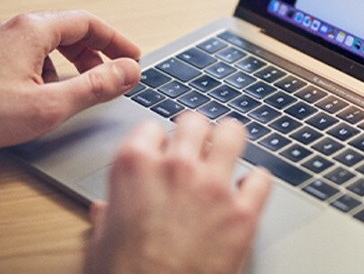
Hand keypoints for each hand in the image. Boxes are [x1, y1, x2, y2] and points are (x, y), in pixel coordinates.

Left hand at [0, 10, 141, 168]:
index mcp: (33, 29)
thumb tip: (128, 72)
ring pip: (44, 43)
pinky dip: (44, 68)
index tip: (132, 57)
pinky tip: (39, 95)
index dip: (116, 41)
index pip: (88, 23)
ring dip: (69, 62)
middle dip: (94, 53)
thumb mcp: (49, 104)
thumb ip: (95, 87)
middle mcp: (13, 26)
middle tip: (110, 74)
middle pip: (67, 30)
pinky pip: (24, 53)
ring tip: (76, 88)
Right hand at [84, 112, 271, 273]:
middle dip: (196, 133)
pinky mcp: (244, 213)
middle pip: (193, 121)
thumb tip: (105, 211)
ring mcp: (213, 186)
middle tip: (197, 147)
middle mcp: (176, 167)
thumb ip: (108, 216)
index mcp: (134, 166)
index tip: (162, 150)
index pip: (151, 128)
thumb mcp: (102, 242)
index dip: (158, 141)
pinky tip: (249, 191)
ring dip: (230, 142)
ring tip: (228, 152)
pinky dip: (256, 184)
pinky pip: (261, 179)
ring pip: (232, 133)